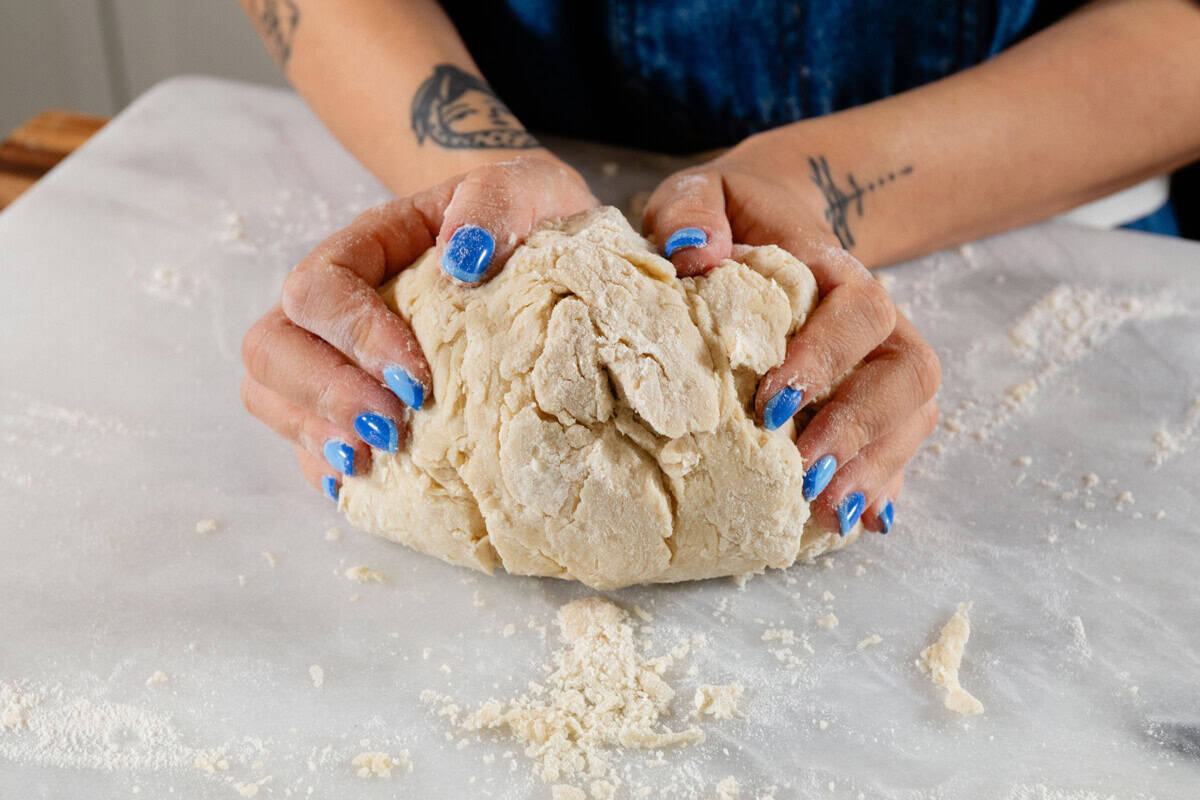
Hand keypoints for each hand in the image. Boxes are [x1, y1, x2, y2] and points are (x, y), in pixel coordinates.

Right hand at [241, 155, 597, 498]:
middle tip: (391, 428)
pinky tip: (371, 481)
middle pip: (273, 347)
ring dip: (315, 433)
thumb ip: (494, 203)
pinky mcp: (353, 404)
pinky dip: (326, 466)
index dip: (356, 337)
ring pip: (271, 395)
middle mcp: (336, 303)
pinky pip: (305, 441)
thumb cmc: (528, 220)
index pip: (321, 288)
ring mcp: (336, 356)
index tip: (418, 379)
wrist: (546, 250)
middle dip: (326, 395)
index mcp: (368, 246)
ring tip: (374, 457)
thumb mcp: (529, 191)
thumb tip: (462, 257)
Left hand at [642, 135, 939, 536]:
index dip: (826, 357)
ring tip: (825, 510)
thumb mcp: (700, 192)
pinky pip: (898, 446)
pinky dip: (882, 484)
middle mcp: (873, 319)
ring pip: (912, 414)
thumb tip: (694, 253)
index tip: (771, 402)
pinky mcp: (873, 401)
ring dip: (875, 466)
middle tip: (804, 472)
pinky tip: (853, 524)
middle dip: (859, 427)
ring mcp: (880, 362)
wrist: (767, 220)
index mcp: (832, 268)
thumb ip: (693, 210)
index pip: (858, 310)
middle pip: (906, 372)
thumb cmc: (727, 216)